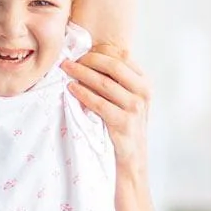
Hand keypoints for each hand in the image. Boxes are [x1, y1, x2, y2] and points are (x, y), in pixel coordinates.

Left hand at [63, 46, 149, 169]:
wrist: (132, 158)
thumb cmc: (124, 125)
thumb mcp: (127, 100)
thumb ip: (116, 80)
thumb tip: (89, 57)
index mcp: (144, 83)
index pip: (123, 56)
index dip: (100, 52)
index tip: (81, 53)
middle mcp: (143, 92)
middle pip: (114, 65)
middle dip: (89, 60)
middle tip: (69, 61)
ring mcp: (135, 108)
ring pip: (104, 83)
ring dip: (81, 73)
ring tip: (66, 69)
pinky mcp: (123, 123)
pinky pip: (99, 103)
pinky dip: (83, 93)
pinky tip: (71, 88)